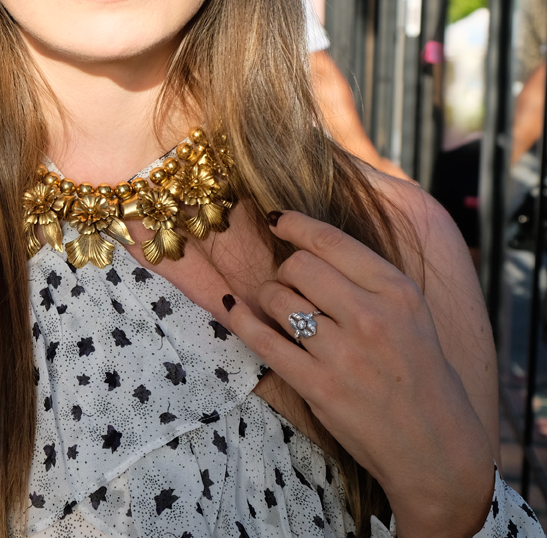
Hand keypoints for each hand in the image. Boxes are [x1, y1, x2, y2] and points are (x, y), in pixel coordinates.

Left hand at [222, 210, 493, 537]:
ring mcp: (343, 354)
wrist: (437, 448)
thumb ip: (368, 277)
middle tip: (292, 285)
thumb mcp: (412, 312)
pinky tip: (231, 307)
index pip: (331, 241)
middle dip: (286, 270)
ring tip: (281, 309)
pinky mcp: (318, 387)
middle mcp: (371, 317)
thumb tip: (309, 242)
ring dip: (269, 297)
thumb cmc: (420, 373)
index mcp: (397, 292)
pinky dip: (239, 319)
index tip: (277, 220)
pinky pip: (263, 339)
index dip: (295, 224)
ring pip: (277, 298)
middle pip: (298, 265)